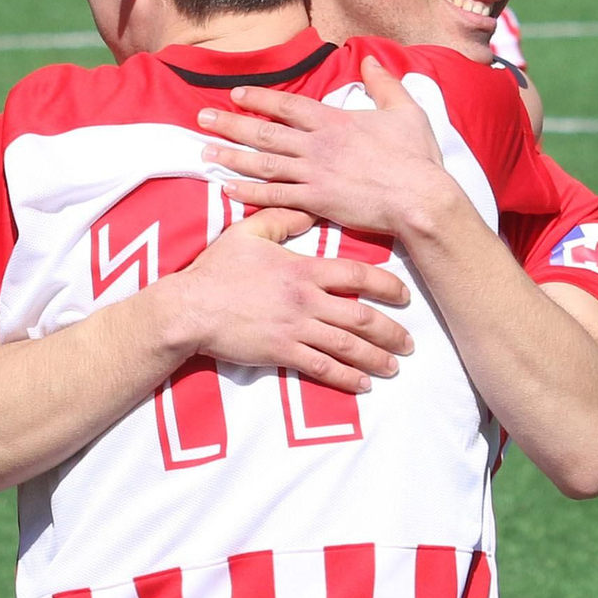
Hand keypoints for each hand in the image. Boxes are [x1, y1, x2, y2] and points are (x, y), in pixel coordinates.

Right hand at [169, 207, 412, 393]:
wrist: (189, 308)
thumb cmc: (217, 270)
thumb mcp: (247, 233)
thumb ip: (281, 220)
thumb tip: (308, 213)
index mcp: (303, 270)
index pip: (357, 275)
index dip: (386, 286)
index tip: (404, 295)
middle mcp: (307, 300)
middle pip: (362, 317)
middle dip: (391, 332)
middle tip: (408, 342)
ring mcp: (296, 329)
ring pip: (348, 346)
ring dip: (376, 358)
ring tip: (393, 366)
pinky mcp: (282, 353)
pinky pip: (322, 367)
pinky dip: (346, 378)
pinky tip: (362, 384)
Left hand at [199, 56, 451, 241]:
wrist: (420, 198)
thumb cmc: (416, 157)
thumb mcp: (406, 110)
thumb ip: (384, 83)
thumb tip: (369, 59)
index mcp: (334, 121)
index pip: (287, 105)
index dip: (258, 99)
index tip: (235, 94)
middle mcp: (317, 145)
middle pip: (264, 133)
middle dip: (230, 125)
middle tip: (202, 120)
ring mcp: (314, 174)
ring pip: (262, 164)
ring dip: (230, 157)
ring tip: (204, 153)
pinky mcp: (317, 202)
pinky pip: (275, 195)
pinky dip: (249, 192)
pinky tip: (228, 188)